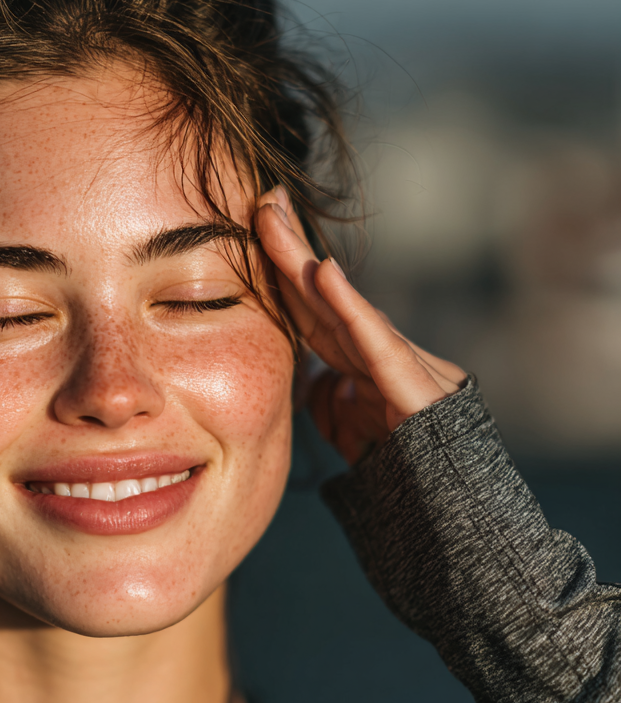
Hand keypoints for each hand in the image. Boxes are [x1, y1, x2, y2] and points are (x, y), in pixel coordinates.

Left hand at [256, 188, 465, 464]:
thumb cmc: (399, 467)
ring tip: (275, 219)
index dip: (280, 273)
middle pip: (320, 295)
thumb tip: (313, 379)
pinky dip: (349, 306)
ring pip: (340, 305)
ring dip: (303, 262)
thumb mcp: (347, 427)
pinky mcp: (414, 382)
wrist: (449, 503)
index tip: (253, 228)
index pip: (309, 310)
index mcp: (354, 363)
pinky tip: (323, 272)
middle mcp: (374, 352)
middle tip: (261, 199)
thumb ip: (328, 398)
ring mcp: (396, 362)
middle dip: (286, 247)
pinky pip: (376, 341)